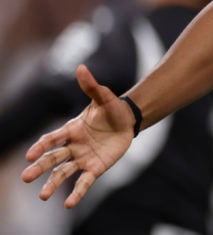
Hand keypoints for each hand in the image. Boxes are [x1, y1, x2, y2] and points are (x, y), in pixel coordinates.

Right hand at [21, 64, 133, 207]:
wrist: (127, 121)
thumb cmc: (111, 109)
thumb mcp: (103, 97)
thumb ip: (91, 86)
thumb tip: (81, 67)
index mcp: (71, 129)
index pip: (52, 139)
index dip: (41, 146)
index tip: (30, 155)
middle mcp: (73, 146)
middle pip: (52, 158)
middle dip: (39, 167)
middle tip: (25, 177)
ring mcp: (82, 158)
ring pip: (63, 173)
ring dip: (53, 184)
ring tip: (43, 196)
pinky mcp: (94, 168)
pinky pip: (84, 182)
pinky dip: (76, 193)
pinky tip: (68, 205)